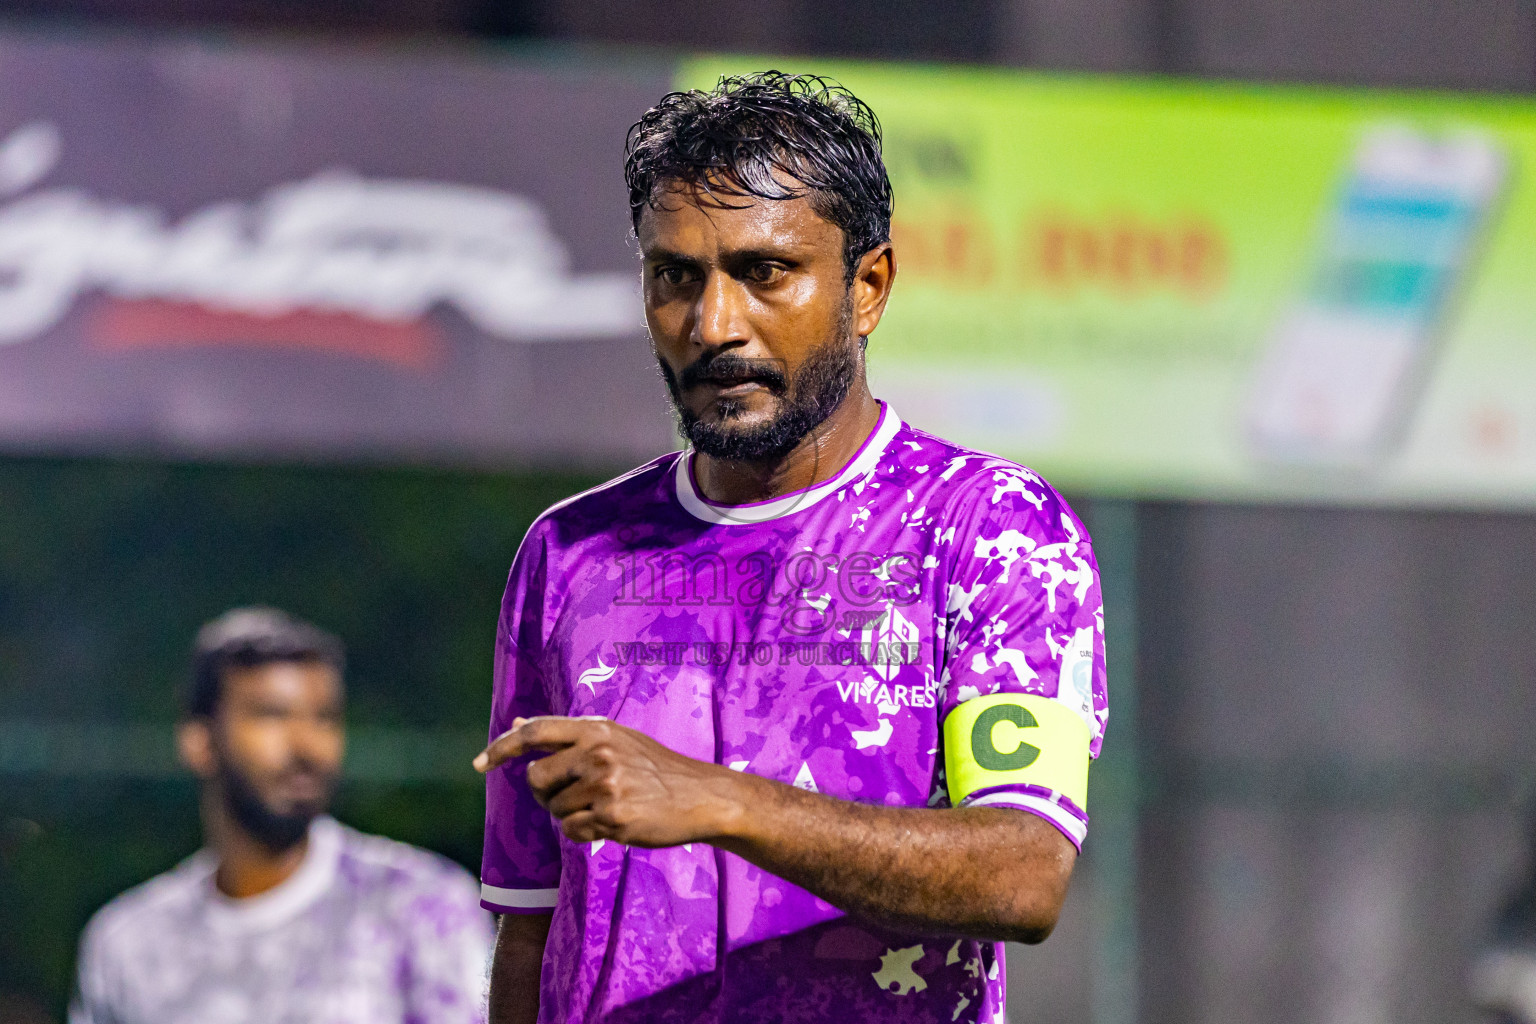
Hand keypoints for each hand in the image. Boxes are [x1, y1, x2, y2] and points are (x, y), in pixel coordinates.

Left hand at [473, 716, 749, 847]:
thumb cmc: (654, 768)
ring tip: (606, 808)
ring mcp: (605, 784)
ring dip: (572, 815)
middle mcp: (597, 752)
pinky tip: (613, 824)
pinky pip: (573, 831)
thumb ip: (566, 735)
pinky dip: (586, 833)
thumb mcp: (614, 739)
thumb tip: (517, 725)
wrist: (702, 796)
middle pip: (536, 778)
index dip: (501, 747)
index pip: (535, 733)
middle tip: (573, 797)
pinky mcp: (613, 816)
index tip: (480, 764)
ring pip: (554, 810)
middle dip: (546, 794)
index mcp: (596, 729)